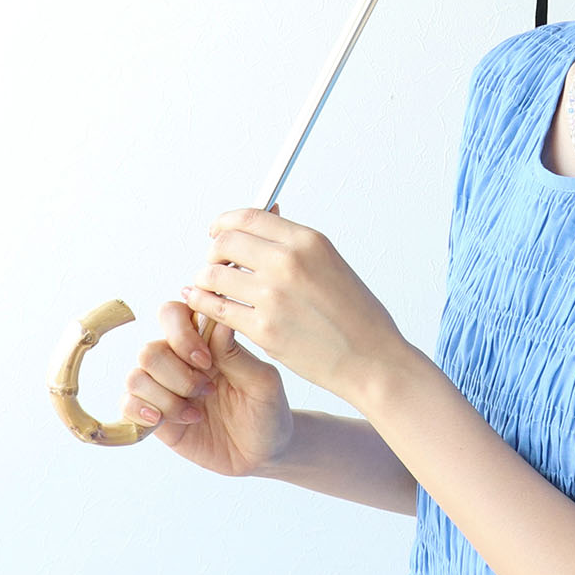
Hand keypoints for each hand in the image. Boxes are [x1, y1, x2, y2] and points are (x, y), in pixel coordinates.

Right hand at [123, 300, 294, 477]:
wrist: (264, 452)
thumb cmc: (267, 410)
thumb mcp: (262, 382)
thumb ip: (235, 353)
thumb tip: (215, 318)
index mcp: (205, 342)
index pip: (172, 315)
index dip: (181, 334)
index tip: (206, 360)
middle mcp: (178, 361)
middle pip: (149, 351)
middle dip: (178, 376)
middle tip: (208, 391)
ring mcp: (164, 389)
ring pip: (136, 377)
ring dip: (167, 398)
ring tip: (197, 413)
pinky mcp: (154, 418)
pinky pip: (127, 405)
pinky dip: (146, 412)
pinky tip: (177, 421)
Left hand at [180, 206, 405, 411]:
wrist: (371, 358)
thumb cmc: (356, 315)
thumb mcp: (331, 264)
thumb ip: (295, 247)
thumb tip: (260, 230)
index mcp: (308, 241)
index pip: (249, 217)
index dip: (224, 222)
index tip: (216, 231)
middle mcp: (289, 262)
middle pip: (225, 242)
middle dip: (213, 252)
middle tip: (215, 264)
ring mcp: (274, 296)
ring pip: (213, 275)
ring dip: (205, 280)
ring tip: (211, 288)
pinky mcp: (263, 329)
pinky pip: (216, 308)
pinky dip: (204, 304)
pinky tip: (205, 305)